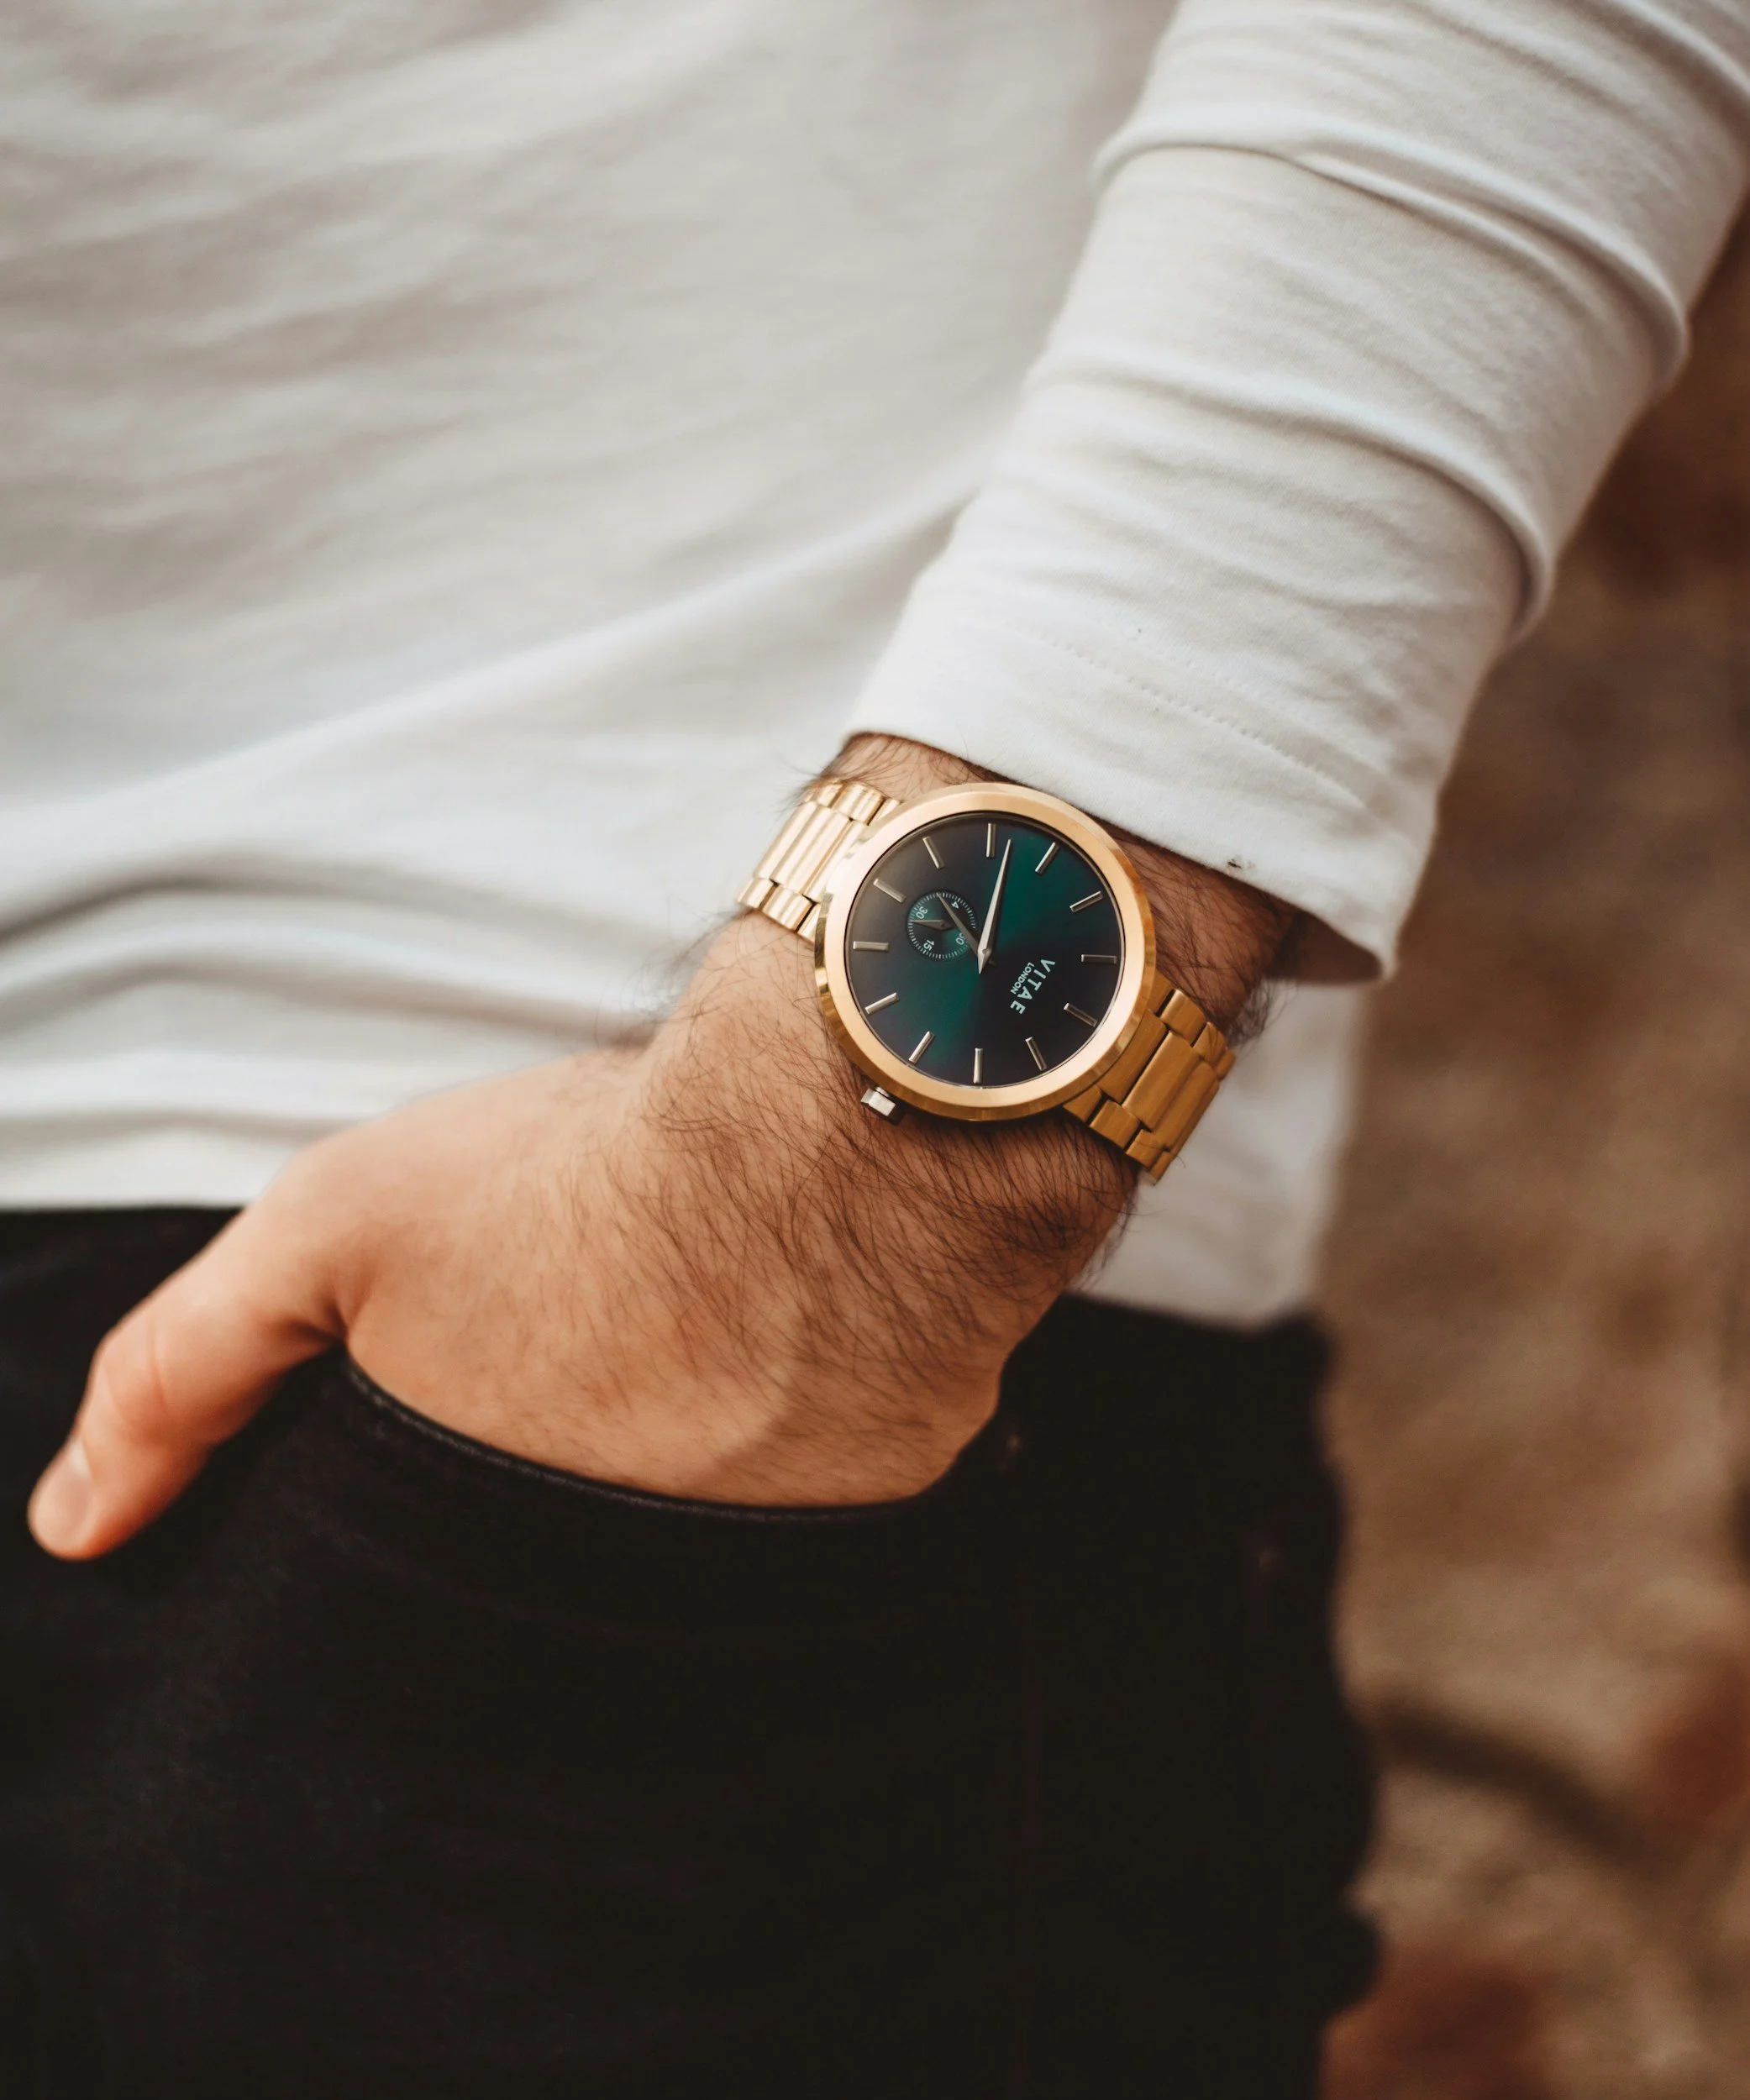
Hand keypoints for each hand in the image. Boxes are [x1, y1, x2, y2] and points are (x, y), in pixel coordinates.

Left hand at [28, 735, 1298, 1560]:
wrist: (835, 1127)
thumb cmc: (584, 1174)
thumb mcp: (335, 1231)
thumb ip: (187, 1374)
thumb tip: (75, 1527)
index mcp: (477, 1538)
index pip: (410, 1600)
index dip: (415, 1518)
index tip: (452, 1431)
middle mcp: (614, 1590)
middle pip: (542, 1579)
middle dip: (541, 1496)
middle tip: (577, 1378)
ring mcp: (756, 1566)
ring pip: (682, 1550)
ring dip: (677, 1472)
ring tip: (682, 1358)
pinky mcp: (877, 1518)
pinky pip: (806, 1510)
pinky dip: (785, 1453)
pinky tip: (786, 1360)